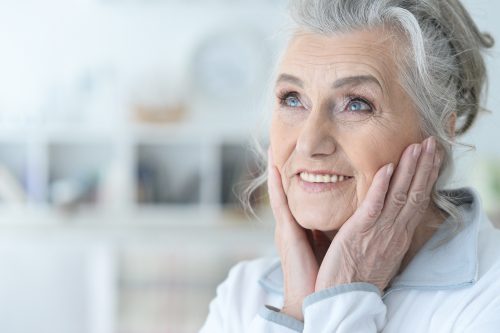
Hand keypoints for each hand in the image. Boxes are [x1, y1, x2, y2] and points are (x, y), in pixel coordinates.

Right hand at [267, 147, 318, 320]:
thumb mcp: (327, 247)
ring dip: (276, 169)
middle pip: (287, 190)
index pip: (300, 196)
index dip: (296, 176)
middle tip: (278, 143)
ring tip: (272, 147)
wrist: (312, 301)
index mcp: (301, 229)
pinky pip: (280, 203)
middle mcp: (291, 225)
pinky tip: (274, 166)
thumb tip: (337, 219)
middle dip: (281, 168)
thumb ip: (327, 231)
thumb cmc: (324, 276)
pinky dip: (276, 184)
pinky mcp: (286, 233)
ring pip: (281, 191)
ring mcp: (286, 228)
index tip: (295, 158)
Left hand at [315, 137, 441, 291]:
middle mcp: (395, 232)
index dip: (425, 178)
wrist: (344, 298)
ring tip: (416, 146)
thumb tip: (384, 216)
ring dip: (409, 169)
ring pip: (400, 196)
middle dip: (424, 167)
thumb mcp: (379, 252)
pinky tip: (387, 168)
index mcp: (399, 236)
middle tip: (431, 143)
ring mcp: (380, 232)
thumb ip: (383, 232)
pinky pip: (374, 206)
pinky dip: (382, 186)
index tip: (431, 158)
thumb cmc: (357, 275)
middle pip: (415, 195)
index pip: (417, 202)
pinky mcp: (360, 232)